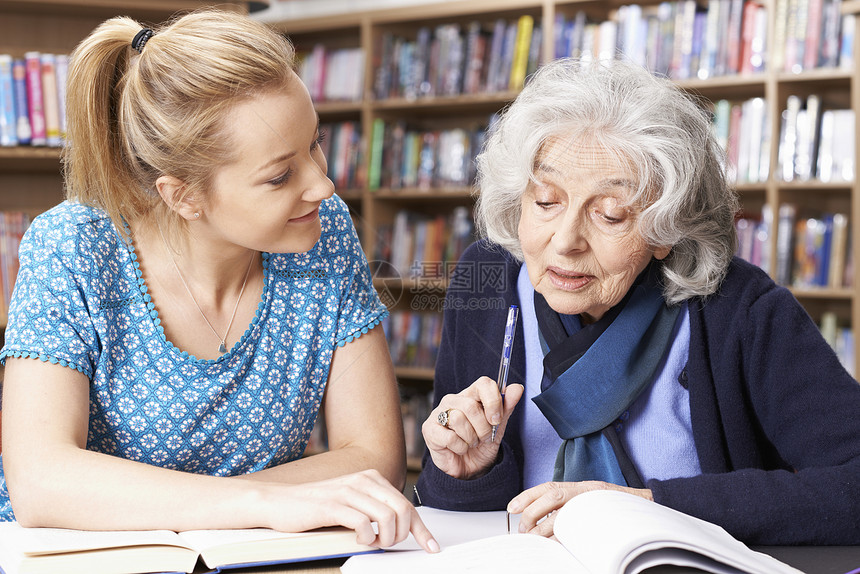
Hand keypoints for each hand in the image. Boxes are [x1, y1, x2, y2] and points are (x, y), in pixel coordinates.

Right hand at [261, 469, 438, 552]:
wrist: (279, 502)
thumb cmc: (315, 506)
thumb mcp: (350, 502)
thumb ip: (373, 508)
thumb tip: (401, 528)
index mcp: (371, 478)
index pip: (406, 504)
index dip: (422, 529)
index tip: (432, 547)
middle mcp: (363, 480)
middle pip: (403, 511)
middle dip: (404, 536)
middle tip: (388, 545)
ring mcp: (348, 491)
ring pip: (388, 518)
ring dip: (386, 539)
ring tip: (373, 543)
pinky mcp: (333, 505)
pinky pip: (364, 524)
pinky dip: (367, 538)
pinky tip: (359, 539)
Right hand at [422, 376, 523, 479]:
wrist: (469, 470)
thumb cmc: (481, 446)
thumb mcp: (498, 427)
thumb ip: (506, 407)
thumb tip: (517, 388)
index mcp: (471, 395)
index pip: (483, 383)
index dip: (493, 401)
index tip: (497, 419)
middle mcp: (453, 400)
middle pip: (471, 406)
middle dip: (483, 428)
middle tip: (484, 438)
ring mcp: (438, 413)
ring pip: (459, 419)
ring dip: (471, 438)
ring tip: (470, 443)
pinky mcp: (429, 429)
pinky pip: (449, 436)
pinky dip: (460, 447)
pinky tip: (459, 449)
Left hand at [507, 481, 653, 536]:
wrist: (652, 511)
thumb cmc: (618, 510)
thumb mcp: (591, 504)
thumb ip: (571, 509)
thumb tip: (543, 524)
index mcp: (582, 487)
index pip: (549, 487)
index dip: (528, 495)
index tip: (512, 507)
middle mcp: (588, 491)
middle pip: (554, 496)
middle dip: (533, 512)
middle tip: (525, 529)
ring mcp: (598, 503)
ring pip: (565, 512)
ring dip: (547, 528)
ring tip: (537, 539)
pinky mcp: (607, 516)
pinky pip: (581, 527)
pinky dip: (566, 537)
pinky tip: (559, 545)